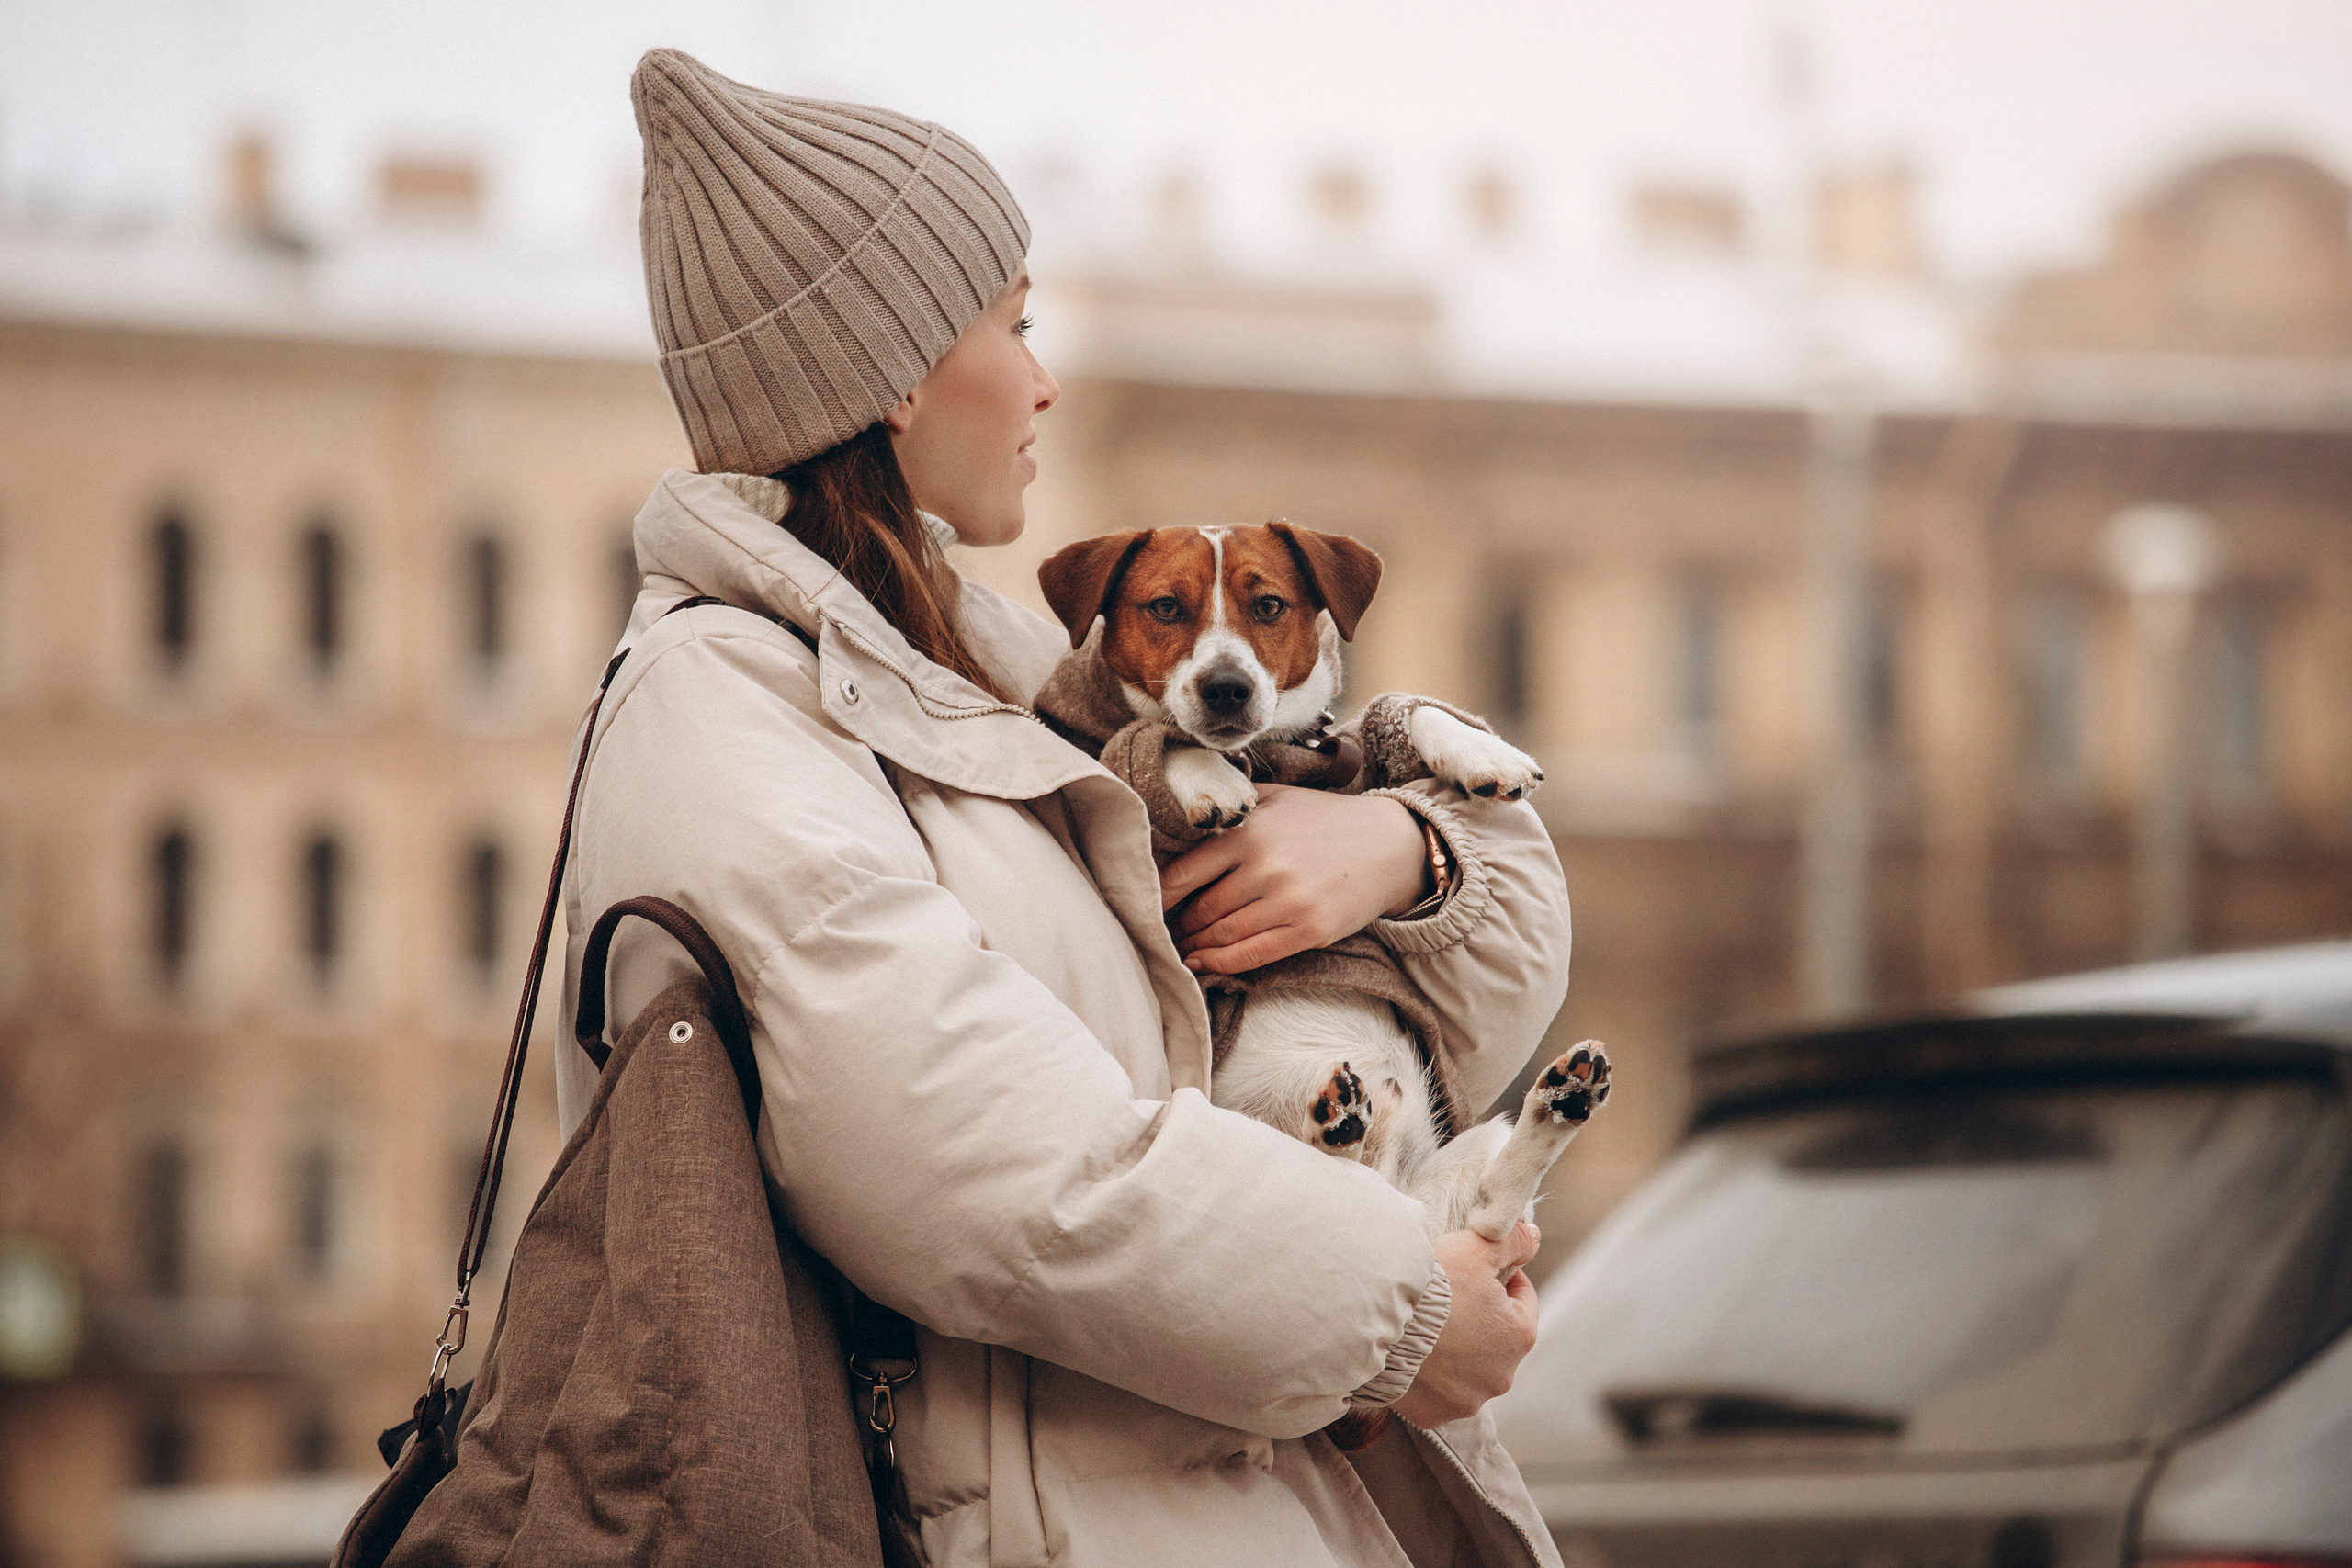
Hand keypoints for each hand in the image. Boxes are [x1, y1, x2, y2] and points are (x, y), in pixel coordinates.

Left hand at [1159, 785, 1427, 973]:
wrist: (1389, 845)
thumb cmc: (1323, 820)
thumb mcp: (1274, 797)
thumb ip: (1230, 805)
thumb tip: (1176, 815)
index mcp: (1248, 831)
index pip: (1183, 874)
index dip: (1158, 897)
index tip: (1142, 907)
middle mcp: (1265, 866)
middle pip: (1200, 910)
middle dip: (1176, 926)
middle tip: (1161, 933)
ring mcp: (1288, 900)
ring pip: (1222, 936)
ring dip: (1194, 947)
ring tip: (1179, 948)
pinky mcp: (1309, 929)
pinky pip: (1251, 955)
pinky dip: (1220, 964)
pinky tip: (1201, 964)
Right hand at [1390, 1223, 1540, 1428]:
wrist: (1376, 1322)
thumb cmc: (1432, 1285)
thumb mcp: (1476, 1248)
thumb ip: (1512, 1240)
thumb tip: (1533, 1236)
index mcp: (1520, 1336)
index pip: (1521, 1297)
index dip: (1499, 1275)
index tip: (1473, 1267)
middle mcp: (1501, 1377)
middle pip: (1495, 1335)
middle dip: (1479, 1315)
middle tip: (1447, 1295)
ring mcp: (1467, 1400)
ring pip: (1468, 1367)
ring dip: (1456, 1348)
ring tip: (1427, 1325)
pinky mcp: (1434, 1414)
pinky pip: (1437, 1391)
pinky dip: (1429, 1374)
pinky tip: (1413, 1353)